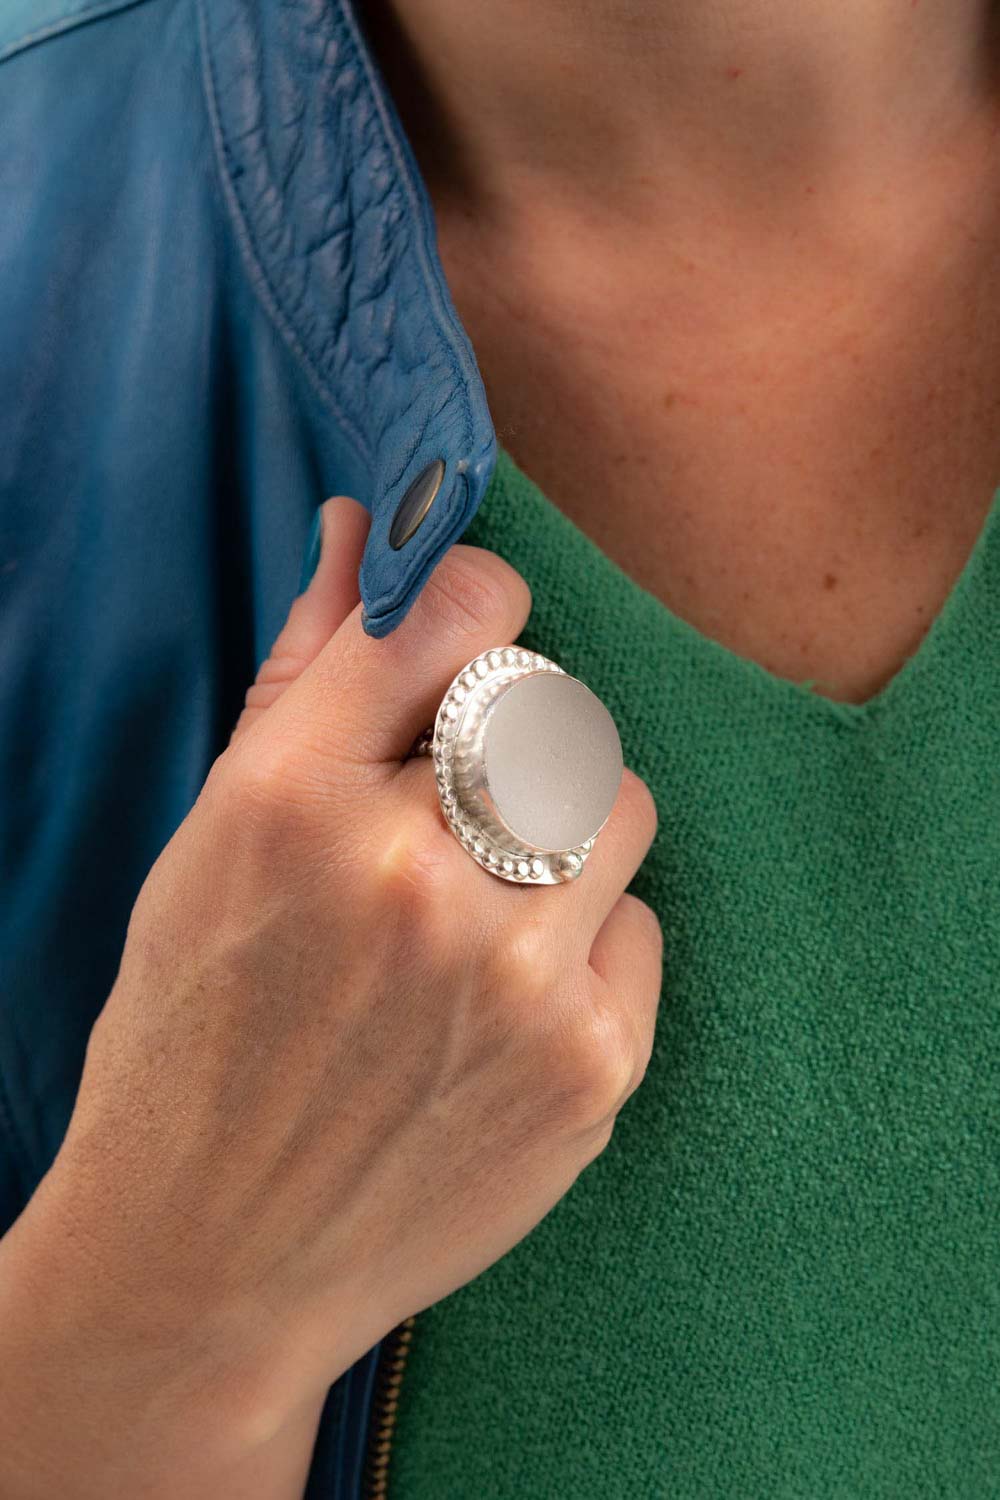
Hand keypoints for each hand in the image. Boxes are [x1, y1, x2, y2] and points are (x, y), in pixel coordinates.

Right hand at [0, 495, 661, 1494]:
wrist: (212, 1258)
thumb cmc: (191, 1036)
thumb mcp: (213, 841)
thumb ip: (302, 676)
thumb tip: (363, 533)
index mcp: (293, 802)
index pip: (458, 612)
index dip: (473, 607)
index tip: (466, 639)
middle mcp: (412, 879)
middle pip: (554, 705)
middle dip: (511, 734)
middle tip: (457, 801)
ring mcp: (514, 980)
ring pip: (619, 805)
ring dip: (563, 832)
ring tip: (486, 901)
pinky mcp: (590, 1066)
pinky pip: (642, 923)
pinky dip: (587, 940)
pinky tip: (508, 993)